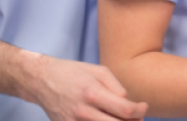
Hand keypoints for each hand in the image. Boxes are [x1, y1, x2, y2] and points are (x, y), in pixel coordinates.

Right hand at [30, 54, 148, 120]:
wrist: (42, 81)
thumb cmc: (73, 73)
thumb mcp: (99, 71)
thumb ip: (117, 88)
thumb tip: (129, 104)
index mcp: (93, 93)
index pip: (125, 110)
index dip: (140, 111)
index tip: (143, 107)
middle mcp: (83, 111)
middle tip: (136, 118)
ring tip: (122, 119)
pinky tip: (105, 120)